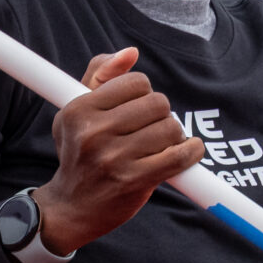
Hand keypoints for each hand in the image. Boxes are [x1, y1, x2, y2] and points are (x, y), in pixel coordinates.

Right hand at [32, 49, 202, 253]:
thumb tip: (131, 53)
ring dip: (173, 135)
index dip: (143, 93)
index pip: (135, 82)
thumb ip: (100, 75)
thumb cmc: (78, 153)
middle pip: (156, 103)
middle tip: (151, 128)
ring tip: (161, 145)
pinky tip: (189, 151)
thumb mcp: (76, 110)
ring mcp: (114, 158)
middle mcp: (94, 133)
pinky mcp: (133, 181)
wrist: (71, 208)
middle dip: (160, 114)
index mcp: (79, 110)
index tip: (138, 108)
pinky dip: (191, 152)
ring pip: (170, 128)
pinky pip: (178, 156)